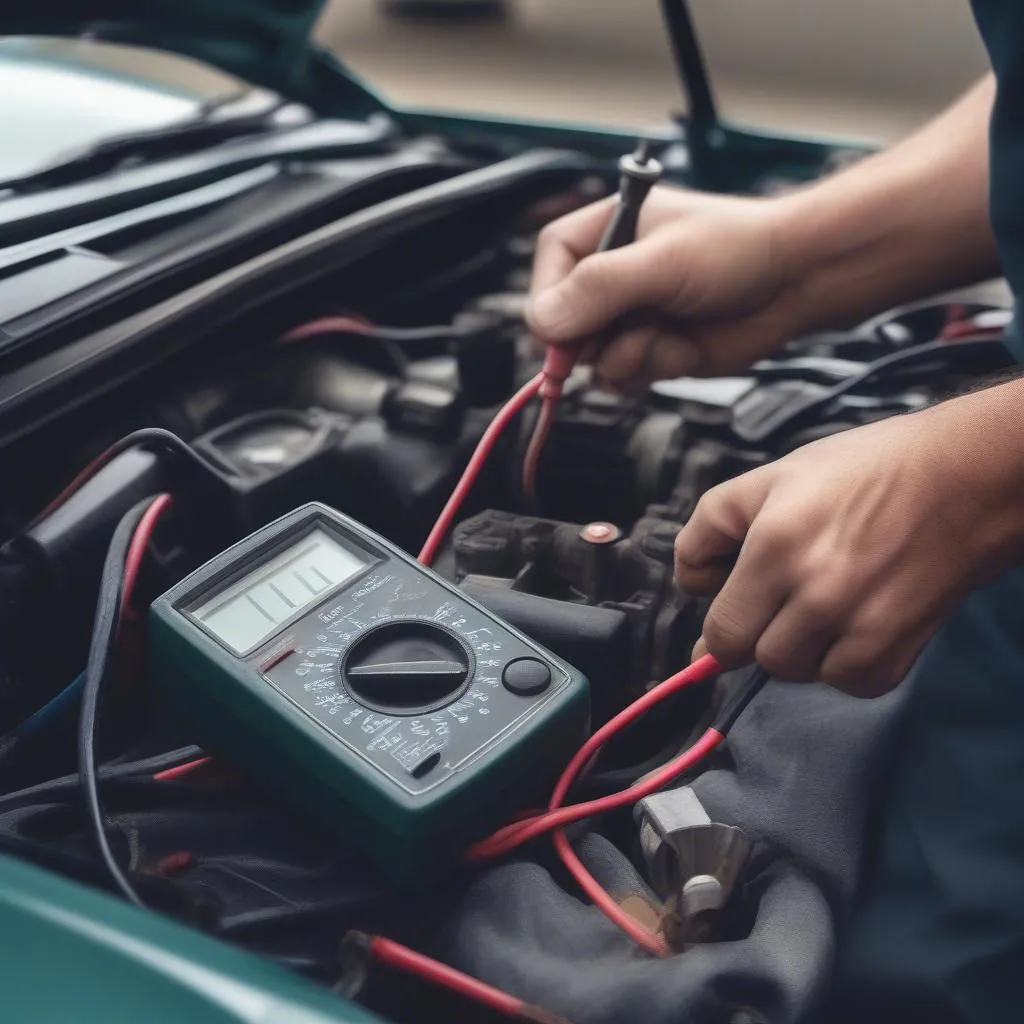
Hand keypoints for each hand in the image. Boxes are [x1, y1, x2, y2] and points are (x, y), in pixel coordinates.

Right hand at [526, 186, 802, 390]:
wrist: (794, 282)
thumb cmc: (737, 250)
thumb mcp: (662, 262)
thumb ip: (599, 288)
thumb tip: (543, 320)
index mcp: (601, 234)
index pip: (547, 273)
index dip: (548, 305)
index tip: (562, 332)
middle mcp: (608, 278)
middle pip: (561, 325)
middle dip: (593, 340)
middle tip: (628, 332)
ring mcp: (628, 317)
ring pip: (591, 360)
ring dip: (628, 357)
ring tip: (665, 334)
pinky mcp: (649, 350)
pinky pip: (622, 378)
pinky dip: (650, 370)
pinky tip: (680, 349)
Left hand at [674, 386, 1023, 695]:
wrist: (964, 479)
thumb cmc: (863, 471)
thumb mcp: (770, 477)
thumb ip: (710, 527)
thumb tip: (691, 584)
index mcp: (776, 546)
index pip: (721, 631)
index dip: (717, 624)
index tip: (730, 604)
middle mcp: (816, 594)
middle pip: (754, 656)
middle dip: (755, 631)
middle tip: (778, 596)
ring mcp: (860, 628)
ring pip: (796, 672)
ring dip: (798, 646)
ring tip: (822, 600)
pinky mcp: (897, 653)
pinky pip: (846, 681)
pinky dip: (843, 661)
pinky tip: (855, 618)